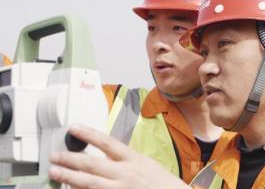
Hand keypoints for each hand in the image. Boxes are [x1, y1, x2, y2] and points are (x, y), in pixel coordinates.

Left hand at [49, 125, 188, 188]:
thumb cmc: (162, 183)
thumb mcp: (146, 164)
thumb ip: (126, 160)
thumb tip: (106, 155)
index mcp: (134, 159)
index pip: (107, 143)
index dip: (88, 134)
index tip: (73, 128)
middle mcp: (125, 173)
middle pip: (92, 164)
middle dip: (70, 158)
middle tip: (54, 155)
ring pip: (88, 182)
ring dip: (69, 176)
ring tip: (54, 171)